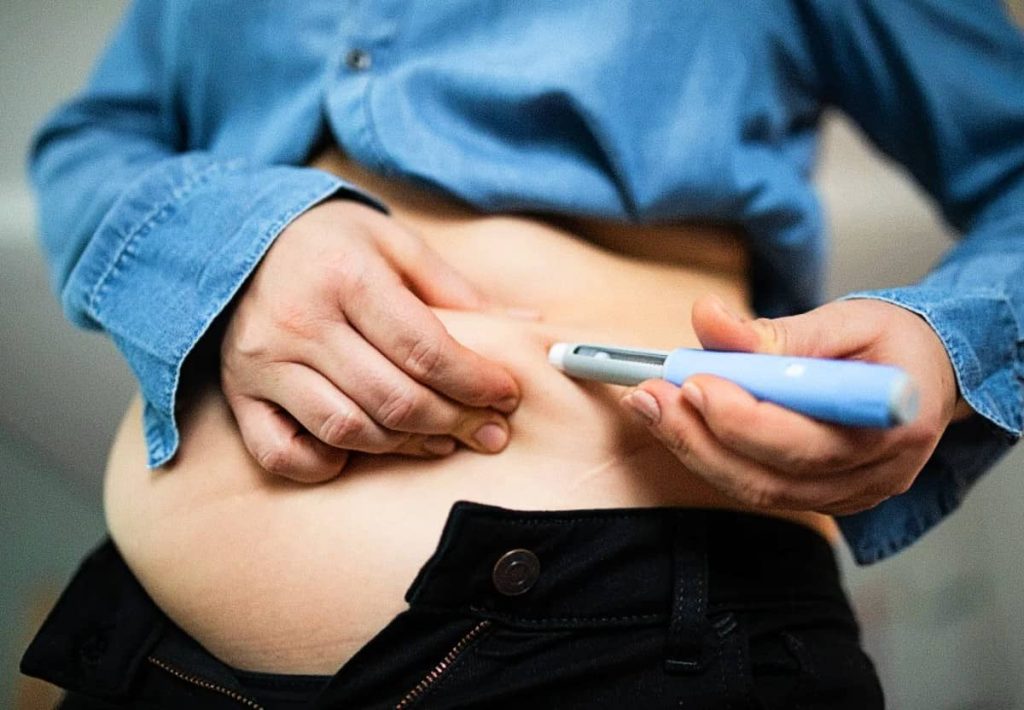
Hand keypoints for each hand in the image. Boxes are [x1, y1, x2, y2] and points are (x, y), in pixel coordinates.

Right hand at [220, 200, 529, 481]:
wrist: (240, 239)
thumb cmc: (332, 244)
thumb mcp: (395, 244)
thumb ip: (456, 289)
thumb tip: (526, 324)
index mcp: (346, 276)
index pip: (426, 350)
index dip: (476, 382)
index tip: (507, 395)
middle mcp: (299, 322)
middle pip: (394, 398)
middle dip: (456, 422)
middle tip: (490, 431)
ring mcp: (262, 364)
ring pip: (347, 430)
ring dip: (405, 446)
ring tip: (441, 439)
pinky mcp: (239, 395)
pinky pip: (282, 454)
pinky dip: (325, 464)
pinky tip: (360, 450)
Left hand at [619, 294, 968, 515]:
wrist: (928, 376)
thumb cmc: (893, 343)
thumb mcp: (846, 319)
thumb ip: (775, 330)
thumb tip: (706, 319)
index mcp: (895, 423)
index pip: (807, 440)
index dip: (743, 419)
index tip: (692, 382)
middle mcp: (876, 474)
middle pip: (772, 477)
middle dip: (698, 436)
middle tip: (650, 395)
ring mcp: (849, 496)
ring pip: (757, 491)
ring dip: (693, 448)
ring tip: (650, 405)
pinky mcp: (823, 499)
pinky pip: (758, 488)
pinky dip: (711, 457)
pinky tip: (679, 423)